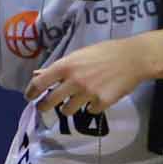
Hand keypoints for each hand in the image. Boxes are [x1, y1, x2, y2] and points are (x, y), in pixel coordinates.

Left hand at [25, 37, 154, 124]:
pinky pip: (90, 110)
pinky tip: (95, 100)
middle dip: (44, 107)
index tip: (29, 97)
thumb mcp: (78, 55)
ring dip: (67, 109)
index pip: (40, 83)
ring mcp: (88, 93)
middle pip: (50, 101)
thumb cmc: (104, 52)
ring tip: (71, 105)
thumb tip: (40, 74)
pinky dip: (91, 107)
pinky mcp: (102, 102)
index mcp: (65, 66)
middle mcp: (74, 81)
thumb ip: (59, 67)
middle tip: (43, 108)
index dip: (31, 92)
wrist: (133, 59)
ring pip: (68, 110)